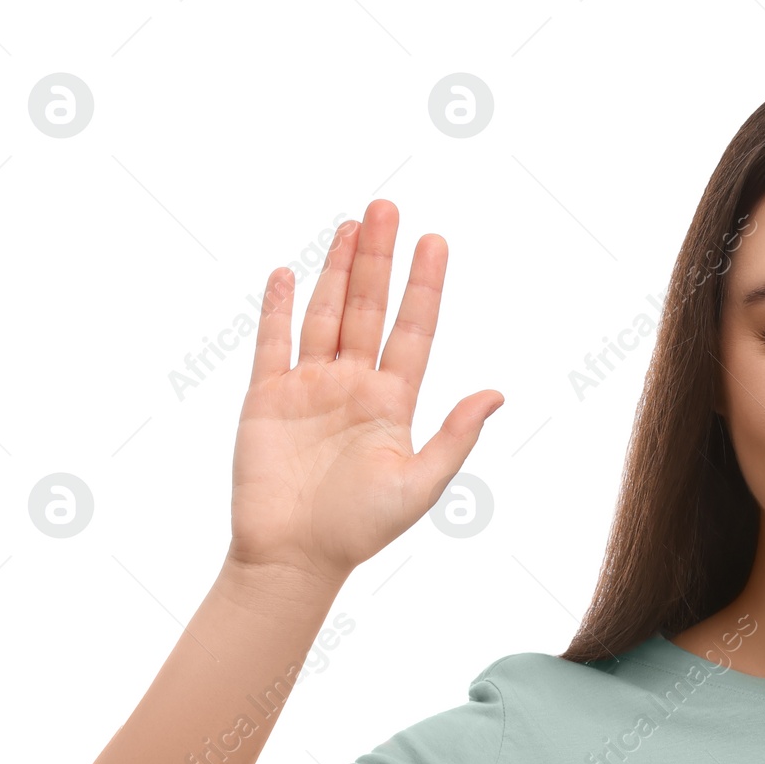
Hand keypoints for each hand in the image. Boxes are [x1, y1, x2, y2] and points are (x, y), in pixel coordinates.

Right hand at [226, 199, 502, 589]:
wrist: (295, 557)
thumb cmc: (361, 529)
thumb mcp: (421, 484)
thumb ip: (456, 436)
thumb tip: (497, 394)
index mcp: (393, 404)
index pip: (414, 331)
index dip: (425, 287)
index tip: (435, 241)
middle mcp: (353, 387)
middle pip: (369, 309)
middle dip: (378, 259)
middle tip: (388, 206)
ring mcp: (309, 389)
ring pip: (326, 315)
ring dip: (337, 270)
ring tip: (352, 225)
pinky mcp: (267, 398)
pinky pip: (273, 343)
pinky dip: (280, 308)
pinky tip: (289, 275)